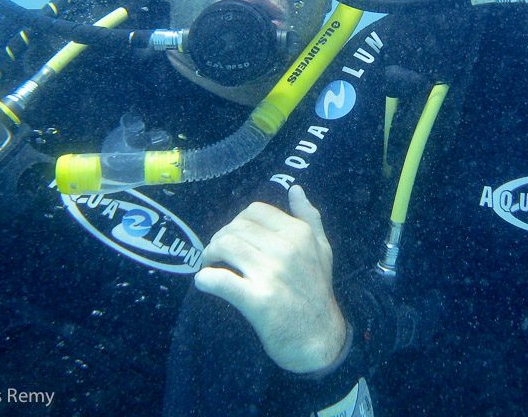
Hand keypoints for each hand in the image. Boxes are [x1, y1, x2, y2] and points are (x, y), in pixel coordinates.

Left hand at [194, 185, 347, 373]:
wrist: (319, 339)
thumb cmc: (317, 292)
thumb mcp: (322, 249)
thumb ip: (309, 217)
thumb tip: (295, 188)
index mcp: (299, 233)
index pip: (255, 211)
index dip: (237, 221)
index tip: (233, 236)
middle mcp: (286, 249)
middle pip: (236, 228)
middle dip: (220, 238)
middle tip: (216, 253)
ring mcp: (271, 273)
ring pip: (225, 247)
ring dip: (209, 255)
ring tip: (209, 264)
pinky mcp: (257, 300)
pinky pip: (219, 281)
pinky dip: (206, 279)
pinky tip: (205, 283)